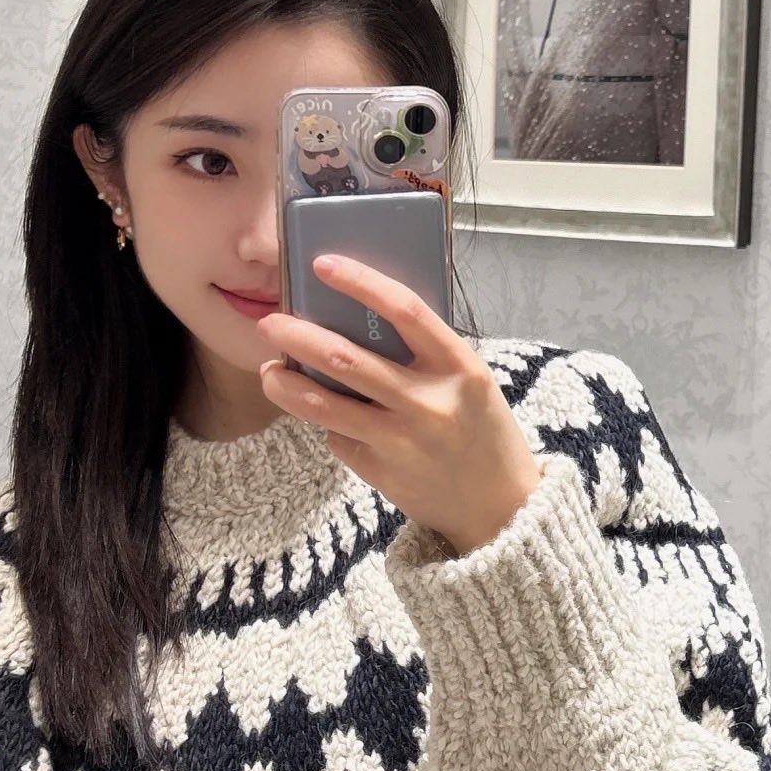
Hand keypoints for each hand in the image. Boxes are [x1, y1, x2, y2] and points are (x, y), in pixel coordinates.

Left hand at [254, 253, 544, 554]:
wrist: (500, 506)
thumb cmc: (480, 429)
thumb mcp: (469, 379)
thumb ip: (424, 353)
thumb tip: (355, 320)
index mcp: (458, 366)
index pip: (404, 310)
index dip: (360, 283)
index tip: (323, 264)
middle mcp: (428, 402)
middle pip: (346, 359)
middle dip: (298, 336)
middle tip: (271, 323)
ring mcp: (401, 440)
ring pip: (325, 405)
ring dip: (286, 385)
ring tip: (270, 372)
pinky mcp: (380, 471)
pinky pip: (338, 437)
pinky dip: (329, 423)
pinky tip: (333, 419)